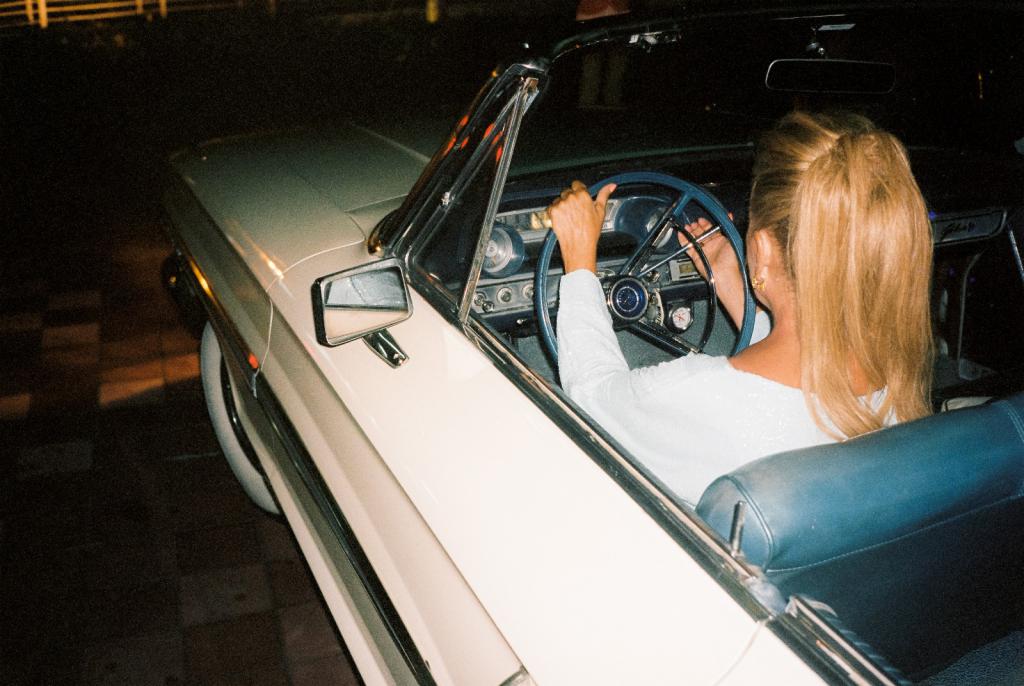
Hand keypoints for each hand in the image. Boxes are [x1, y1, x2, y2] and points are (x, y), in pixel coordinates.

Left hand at [547, 181, 616, 273]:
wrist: (579, 246)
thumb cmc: (590, 231)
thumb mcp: (601, 212)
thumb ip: (604, 195)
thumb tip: (611, 186)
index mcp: (583, 195)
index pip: (577, 184)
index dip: (578, 191)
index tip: (579, 197)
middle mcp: (571, 197)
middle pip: (567, 192)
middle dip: (570, 199)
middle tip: (575, 211)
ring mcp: (561, 204)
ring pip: (559, 200)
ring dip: (562, 205)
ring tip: (569, 218)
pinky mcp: (552, 212)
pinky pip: (551, 207)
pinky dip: (554, 213)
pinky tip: (563, 220)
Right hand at [679, 214, 747, 328]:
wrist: (725, 274)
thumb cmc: (733, 259)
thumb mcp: (733, 237)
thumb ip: (730, 225)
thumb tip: (729, 214)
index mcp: (721, 241)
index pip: (711, 230)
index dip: (706, 224)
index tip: (701, 219)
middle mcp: (712, 246)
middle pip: (701, 234)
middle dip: (696, 227)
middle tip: (692, 223)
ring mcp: (704, 252)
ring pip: (694, 240)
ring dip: (690, 233)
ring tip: (686, 227)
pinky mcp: (696, 257)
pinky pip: (688, 247)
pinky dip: (684, 241)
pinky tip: (681, 234)